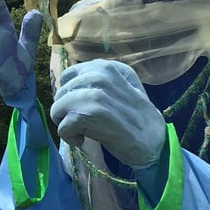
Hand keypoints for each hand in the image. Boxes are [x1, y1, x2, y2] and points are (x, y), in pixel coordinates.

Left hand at [50, 59, 165, 168]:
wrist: (152, 142)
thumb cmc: (137, 116)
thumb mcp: (124, 84)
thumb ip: (101, 77)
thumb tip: (69, 79)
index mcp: (105, 67)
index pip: (67, 76)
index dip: (69, 94)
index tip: (82, 107)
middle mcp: (98, 76)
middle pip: (60, 94)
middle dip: (66, 111)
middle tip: (84, 122)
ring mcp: (93, 94)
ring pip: (57, 109)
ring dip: (66, 125)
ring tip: (83, 131)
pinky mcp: (88, 115)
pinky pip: (62, 127)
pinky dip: (70, 138)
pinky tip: (83, 140)